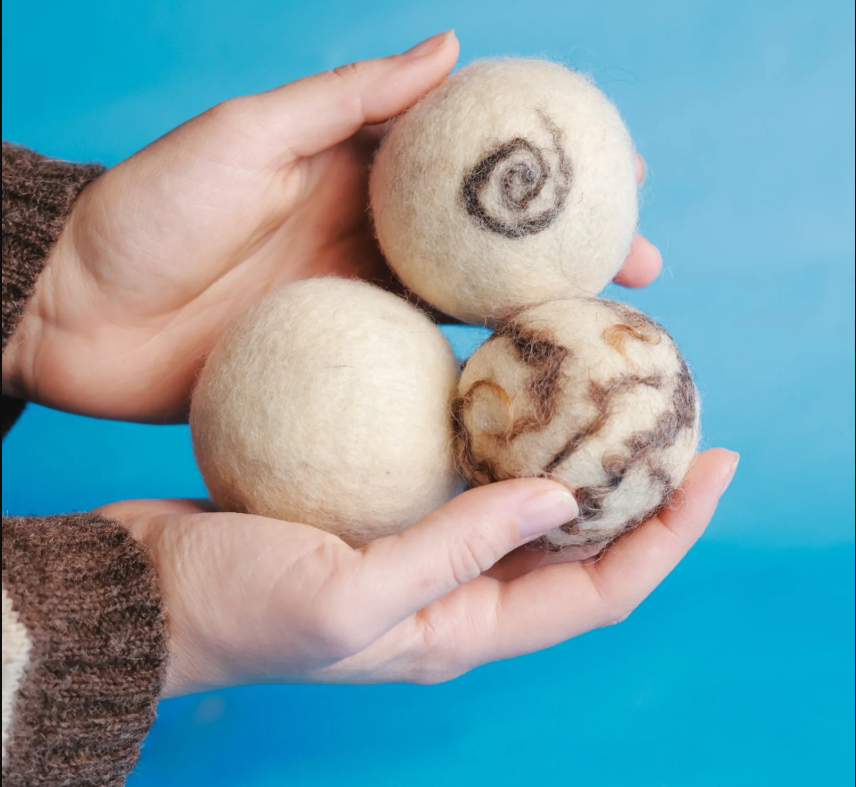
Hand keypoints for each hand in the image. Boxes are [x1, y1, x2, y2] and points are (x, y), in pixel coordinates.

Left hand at [3, 31, 659, 423]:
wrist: (74, 313)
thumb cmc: (147, 212)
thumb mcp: (246, 135)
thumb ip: (347, 102)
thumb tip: (450, 49)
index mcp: (358, 176)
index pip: (476, 169)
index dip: (552, 169)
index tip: (625, 173)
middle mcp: (371, 243)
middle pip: (490, 248)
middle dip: (571, 255)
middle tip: (646, 271)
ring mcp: (358, 310)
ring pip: (464, 314)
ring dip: (533, 326)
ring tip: (603, 341)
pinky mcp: (334, 368)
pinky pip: (411, 375)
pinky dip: (463, 381)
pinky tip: (514, 399)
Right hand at [96, 449, 736, 696]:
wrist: (149, 589)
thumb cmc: (235, 610)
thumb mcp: (348, 595)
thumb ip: (454, 552)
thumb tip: (561, 498)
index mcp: (461, 630)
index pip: (600, 589)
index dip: (667, 536)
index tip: (715, 466)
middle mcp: (457, 596)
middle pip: (581, 547)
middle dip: (642, 495)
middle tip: (679, 423)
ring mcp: (423, 550)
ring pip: (529, 505)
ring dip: (578, 460)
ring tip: (612, 399)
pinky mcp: (387, 511)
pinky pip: (467, 472)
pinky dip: (501, 436)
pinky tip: (508, 387)